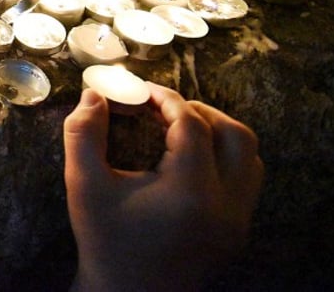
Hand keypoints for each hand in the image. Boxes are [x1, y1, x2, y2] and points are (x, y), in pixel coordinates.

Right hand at [63, 84, 262, 291]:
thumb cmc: (105, 241)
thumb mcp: (85, 186)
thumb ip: (83, 134)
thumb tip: (94, 93)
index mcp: (190, 192)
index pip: (192, 124)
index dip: (167, 99)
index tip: (142, 91)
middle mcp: (225, 206)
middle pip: (235, 136)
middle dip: (200, 112)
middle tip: (164, 107)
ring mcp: (237, 222)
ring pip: (249, 158)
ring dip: (218, 134)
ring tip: (180, 129)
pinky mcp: (238, 233)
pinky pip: (247, 182)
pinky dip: (225, 160)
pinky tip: (191, 160)